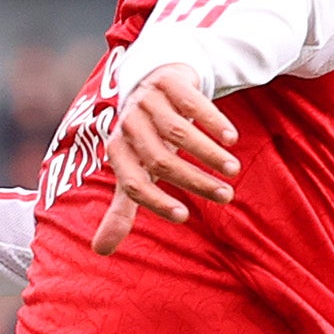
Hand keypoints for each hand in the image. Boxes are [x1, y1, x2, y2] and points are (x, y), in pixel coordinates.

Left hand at [97, 69, 234, 254]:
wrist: (152, 82)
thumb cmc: (145, 140)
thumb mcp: (133, 171)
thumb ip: (120, 210)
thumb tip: (99, 251)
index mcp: (118, 150)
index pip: (132, 183)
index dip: (155, 202)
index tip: (184, 217)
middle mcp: (128, 124)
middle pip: (160, 159)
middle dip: (194, 181)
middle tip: (225, 197)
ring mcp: (148, 100)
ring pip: (178, 131)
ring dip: (208, 154)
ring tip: (233, 171)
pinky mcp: (170, 81)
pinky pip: (193, 102)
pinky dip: (213, 122)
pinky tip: (231, 139)